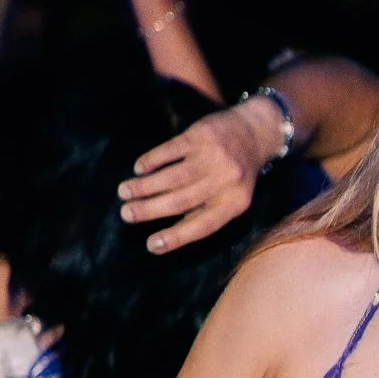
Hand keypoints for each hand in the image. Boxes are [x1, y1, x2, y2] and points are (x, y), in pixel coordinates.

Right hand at [117, 98, 279, 251]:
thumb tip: (171, 234)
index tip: (151, 245)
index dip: (176, 238)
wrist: (255, 132)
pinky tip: (139, 169)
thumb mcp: (232, 197)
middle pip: (180, 201)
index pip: (203, 226)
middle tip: (126, 214)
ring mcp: (212, 157)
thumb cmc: (237, 172)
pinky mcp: (200, 136)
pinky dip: (151, 161)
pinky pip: (169, 151)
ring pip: (171, 177)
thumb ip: (205, 213)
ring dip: (143, 186)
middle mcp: (225, 181)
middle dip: (149, 210)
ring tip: (124, 192)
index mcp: (234, 203)